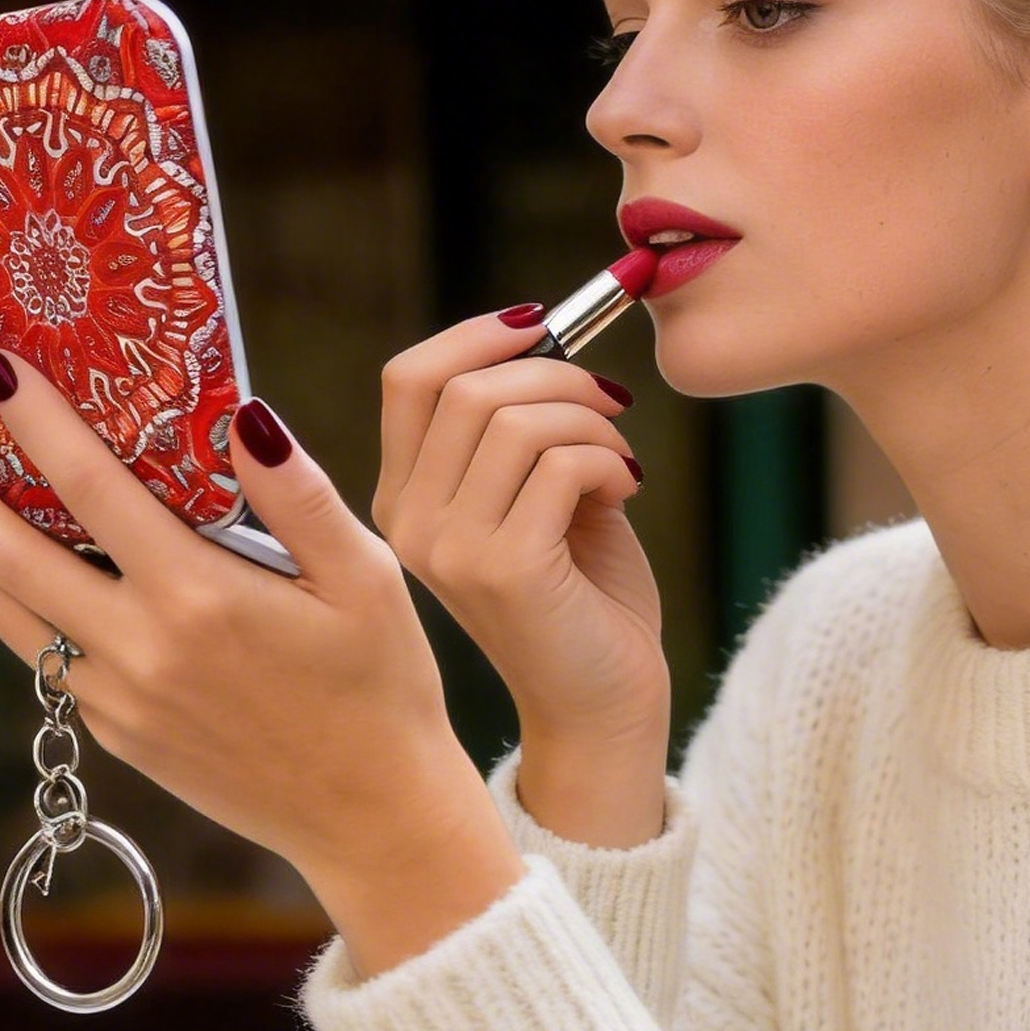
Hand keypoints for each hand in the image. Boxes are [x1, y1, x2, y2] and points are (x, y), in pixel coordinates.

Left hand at [0, 351, 522, 971]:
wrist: (372, 818)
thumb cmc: (381, 685)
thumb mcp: (365, 577)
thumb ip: (298, 494)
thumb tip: (244, 415)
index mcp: (199, 597)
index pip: (90, 488)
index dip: (36, 421)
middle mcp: (142, 651)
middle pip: (12, 561)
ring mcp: (121, 703)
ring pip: (17, 619)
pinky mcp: (119, 738)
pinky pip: (56, 664)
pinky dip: (42, 612)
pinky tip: (68, 582)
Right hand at [374, 310, 671, 754]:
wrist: (603, 703)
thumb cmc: (581, 594)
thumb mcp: (535, 494)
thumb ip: (519, 425)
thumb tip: (540, 333)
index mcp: (404, 499)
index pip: (409, 378)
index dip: (479, 335)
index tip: (543, 328)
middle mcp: (410, 524)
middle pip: (466, 387)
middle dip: (556, 376)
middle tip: (609, 404)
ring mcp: (450, 550)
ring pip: (515, 421)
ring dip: (589, 420)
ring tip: (619, 457)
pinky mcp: (505, 569)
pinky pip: (560, 465)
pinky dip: (607, 460)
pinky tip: (626, 491)